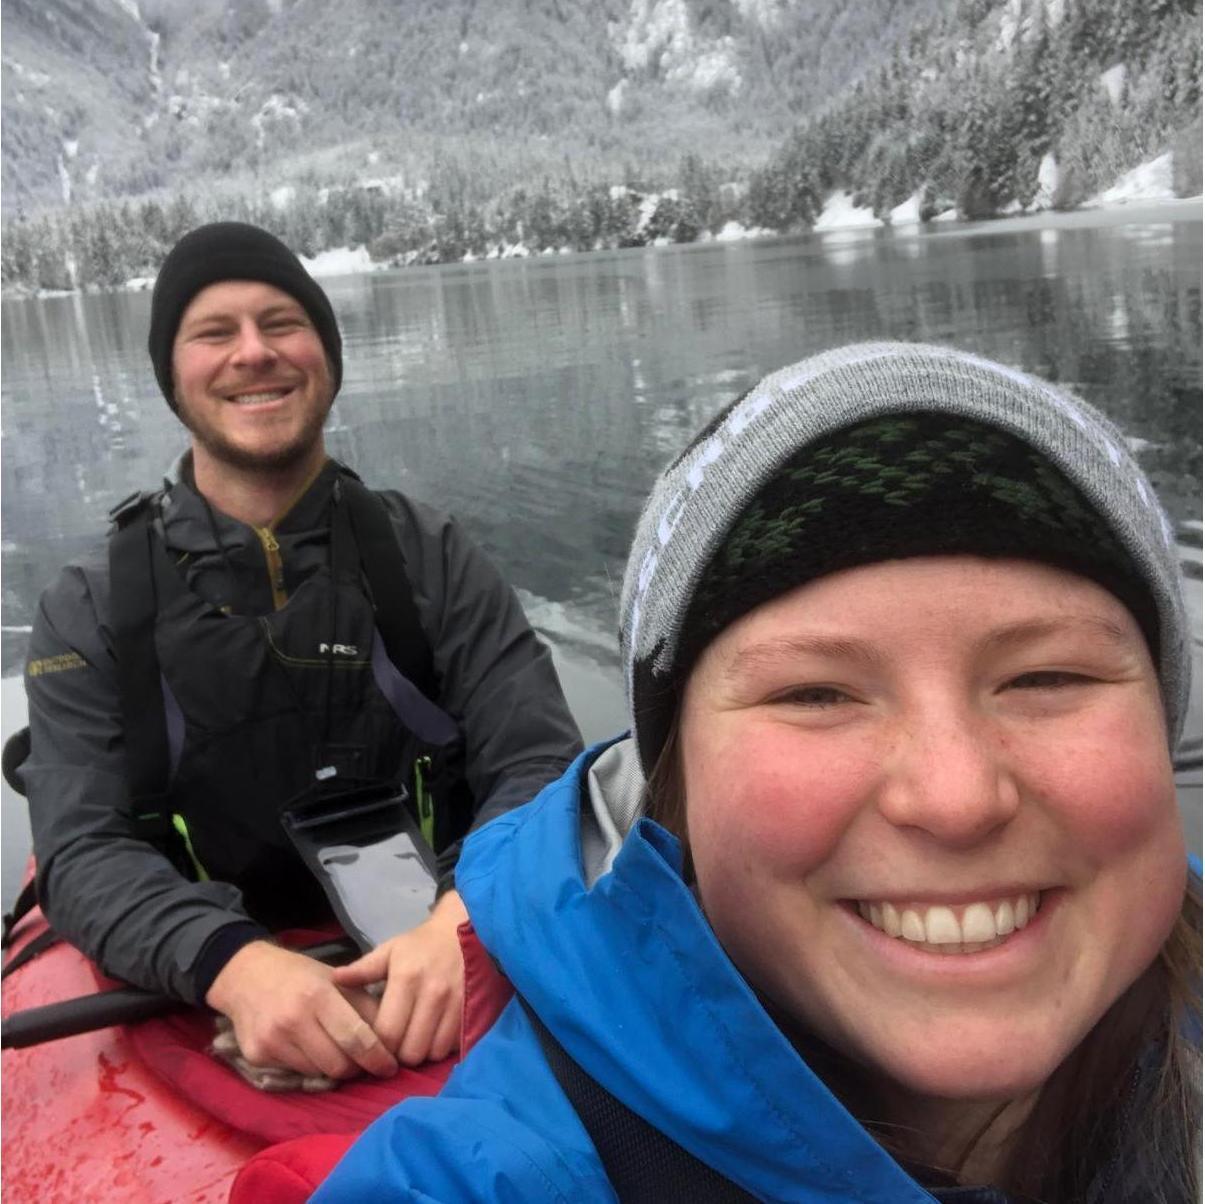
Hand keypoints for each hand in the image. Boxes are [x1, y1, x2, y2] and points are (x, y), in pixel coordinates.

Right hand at [205, 941, 398, 1080]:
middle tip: (366, 1062)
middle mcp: (292, 1019)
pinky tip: (311, 1049)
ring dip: (334, 1068)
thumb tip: (394, 1039)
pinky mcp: (256, 1057)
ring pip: (318, 1073)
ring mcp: (271, 1040)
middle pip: (338, 1064)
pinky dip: (311, 1066)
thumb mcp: (337, 980)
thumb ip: (365, 1007)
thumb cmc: (301, 977)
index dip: (376, 1057)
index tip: (390, 1067)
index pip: (355, 1037)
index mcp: (317, 995)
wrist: (247, 976)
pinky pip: (296, 1073)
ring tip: (338, 1052)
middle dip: (357, 1067)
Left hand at [331, 889, 468, 1065]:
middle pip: (410, 1051)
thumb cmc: (422, 945)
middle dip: (399, 1055)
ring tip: (415, 1040)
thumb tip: (335, 980)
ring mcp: (457, 1005)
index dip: (377, 1046)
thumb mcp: (390, 950)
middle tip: (396, 1045)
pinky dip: (441, 1048)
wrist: (466, 930)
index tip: (375, 1043)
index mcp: (406, 979)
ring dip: (421, 1053)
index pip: (387, 1033)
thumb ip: (363, 969)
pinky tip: (434, 1036)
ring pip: (433, 1054)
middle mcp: (433, 994)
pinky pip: (453, 1047)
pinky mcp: (473, 1012)